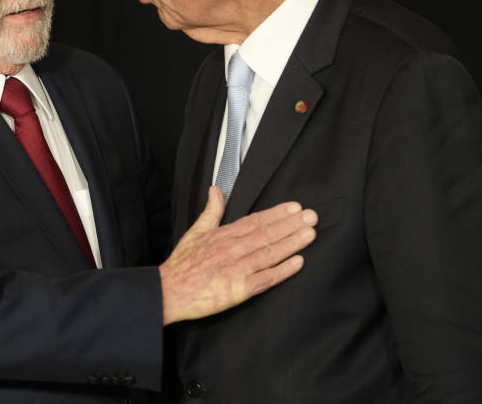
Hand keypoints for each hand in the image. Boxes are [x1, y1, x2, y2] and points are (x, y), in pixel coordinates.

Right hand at [159, 186, 316, 323]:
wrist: (170, 291)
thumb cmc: (182, 263)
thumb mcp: (195, 232)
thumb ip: (211, 212)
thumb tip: (215, 190)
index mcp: (223, 236)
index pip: (255, 221)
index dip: (276, 214)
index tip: (295, 207)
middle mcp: (232, 250)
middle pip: (266, 234)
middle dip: (291, 225)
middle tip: (312, 217)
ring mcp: (237, 270)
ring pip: (269, 253)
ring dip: (291, 243)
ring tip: (310, 234)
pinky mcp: (239, 290)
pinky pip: (265, 279)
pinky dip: (282, 270)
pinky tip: (298, 262)